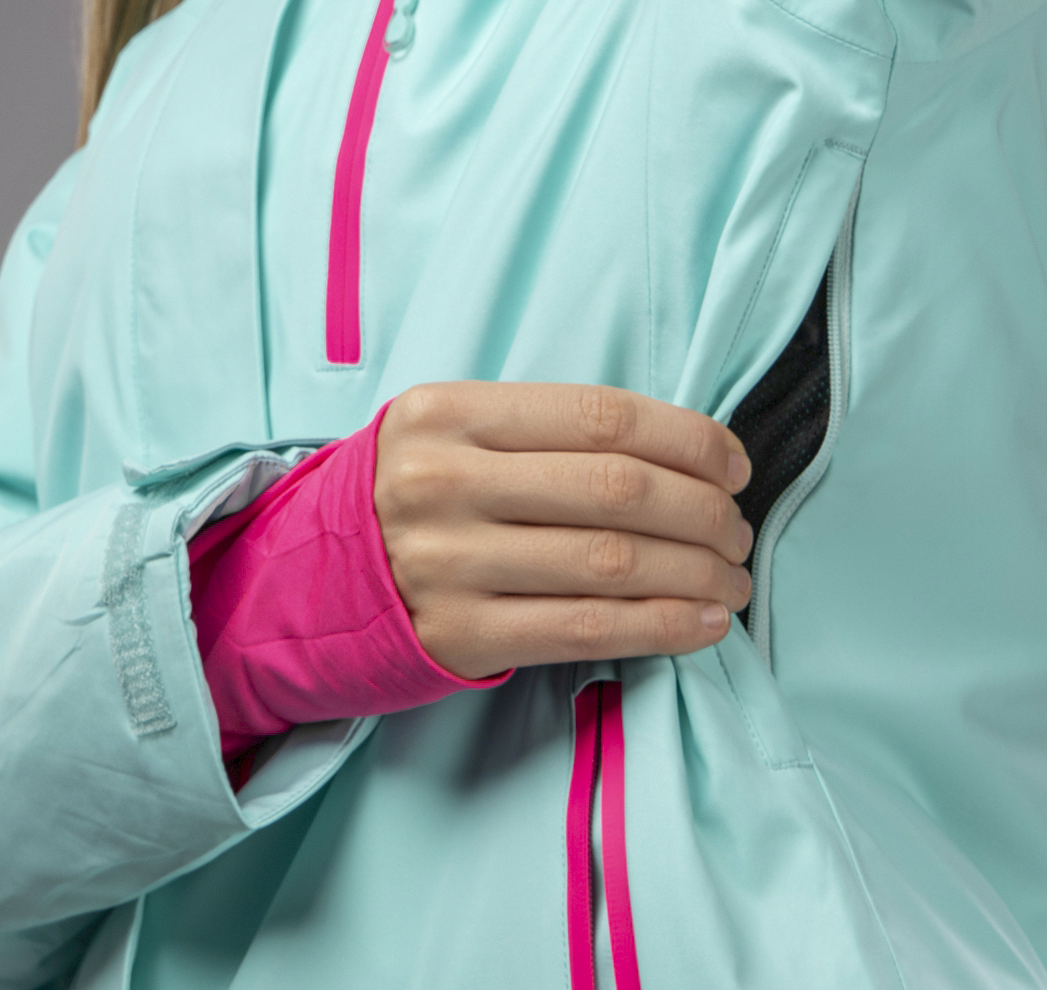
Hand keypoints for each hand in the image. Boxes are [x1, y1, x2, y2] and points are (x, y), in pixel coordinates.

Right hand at [373, 382, 752, 680]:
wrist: (309, 577)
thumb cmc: (414, 493)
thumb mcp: (453, 430)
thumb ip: (544, 430)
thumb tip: (680, 452)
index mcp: (451, 412)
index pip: (600, 417)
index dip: (686, 440)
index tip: (733, 464)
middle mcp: (444, 481)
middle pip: (616, 490)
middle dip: (703, 513)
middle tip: (737, 530)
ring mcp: (448, 561)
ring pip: (610, 563)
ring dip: (695, 573)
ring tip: (732, 579)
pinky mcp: (458, 635)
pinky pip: (585, 630)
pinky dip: (661, 627)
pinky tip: (702, 624)